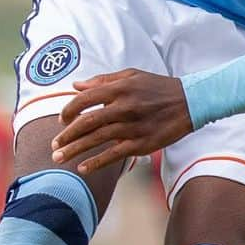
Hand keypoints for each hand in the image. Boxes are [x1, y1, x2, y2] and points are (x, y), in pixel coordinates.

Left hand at [50, 70, 193, 173]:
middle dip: (67, 135)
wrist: (190, 102)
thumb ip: (103, 81)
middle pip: (87, 123)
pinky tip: (83, 168)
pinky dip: (96, 162)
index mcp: (120, 88)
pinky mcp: (142, 144)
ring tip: (59, 158)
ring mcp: (133, 127)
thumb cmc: (158, 87)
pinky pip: (114, 155)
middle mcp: (124, 107)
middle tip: (54, 144)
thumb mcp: (131, 75)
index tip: (61, 120)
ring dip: (75, 150)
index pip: (85, 100)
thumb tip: (76, 86)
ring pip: (97, 140)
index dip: (69, 110)